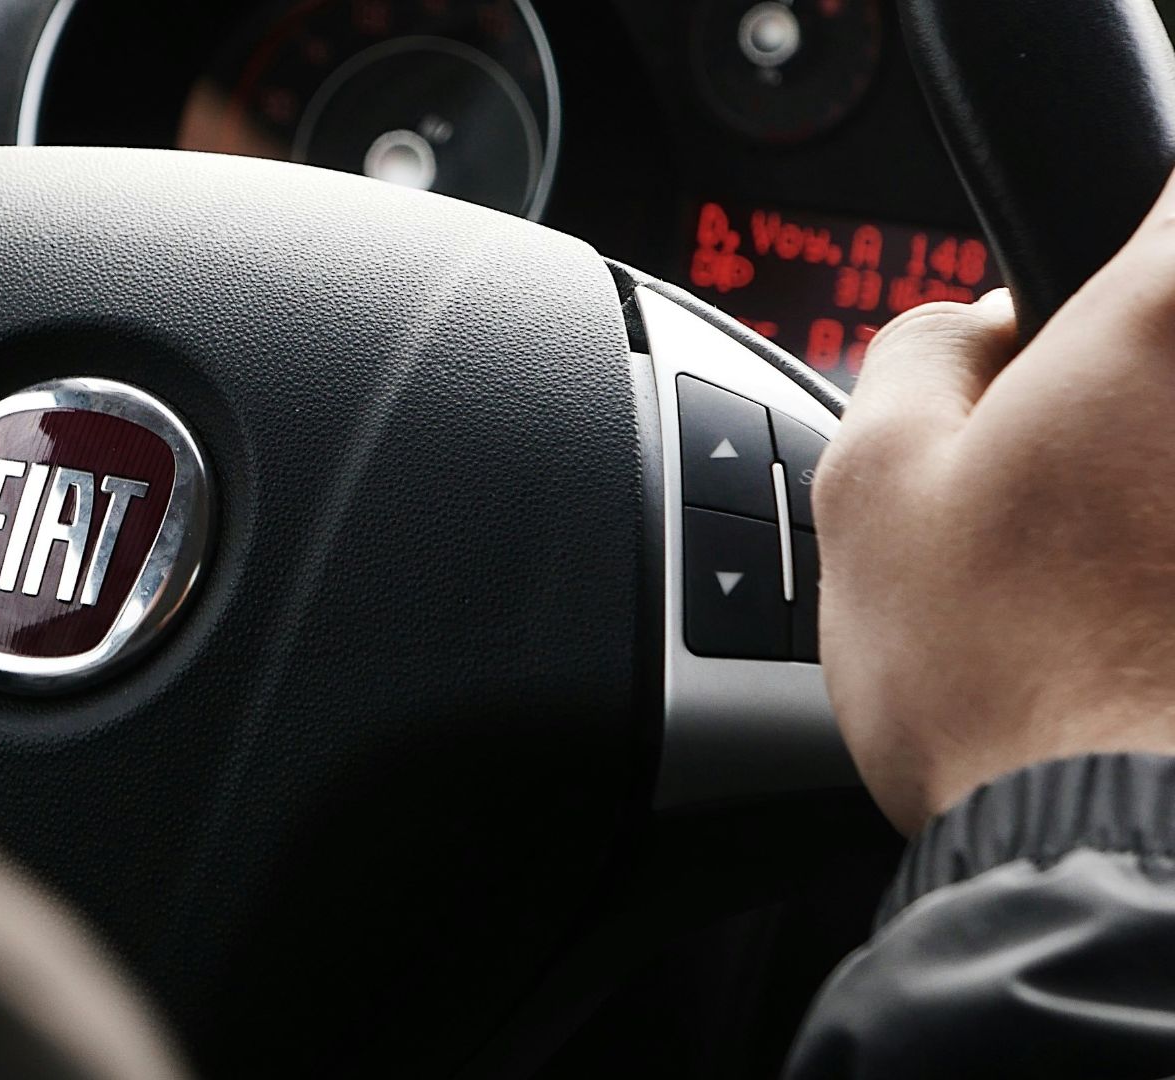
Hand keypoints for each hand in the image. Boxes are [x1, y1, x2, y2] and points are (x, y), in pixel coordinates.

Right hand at [818, 170, 1174, 832]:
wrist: (1123, 860)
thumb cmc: (1002, 681)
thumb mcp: (868, 487)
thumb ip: (914, 354)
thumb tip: (971, 333)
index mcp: (1169, 320)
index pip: (1165, 179)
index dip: (1119, 222)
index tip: (1074, 295)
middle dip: (1123, 380)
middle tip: (1064, 452)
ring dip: (1141, 483)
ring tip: (1107, 567)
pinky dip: (1162, 561)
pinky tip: (1142, 625)